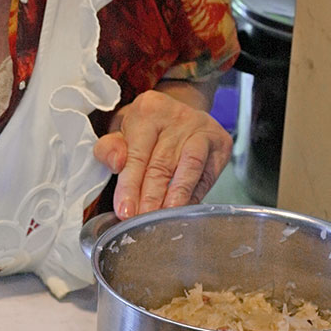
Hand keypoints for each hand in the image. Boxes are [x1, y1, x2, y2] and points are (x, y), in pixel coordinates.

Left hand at [93, 87, 232, 220]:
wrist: (178, 115)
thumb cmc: (146, 130)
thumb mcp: (121, 133)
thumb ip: (109, 149)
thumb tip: (117, 163)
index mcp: (148, 109)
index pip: (137, 153)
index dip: (129, 186)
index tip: (124, 210)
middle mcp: (178, 116)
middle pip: (162, 163)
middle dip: (151, 197)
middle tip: (142, 220)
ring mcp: (203, 129)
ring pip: (190, 167)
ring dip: (176, 197)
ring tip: (164, 218)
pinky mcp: (221, 143)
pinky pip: (207, 175)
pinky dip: (194, 196)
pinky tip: (181, 211)